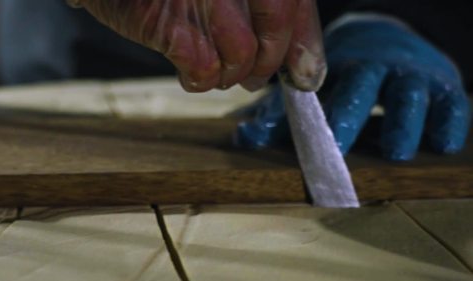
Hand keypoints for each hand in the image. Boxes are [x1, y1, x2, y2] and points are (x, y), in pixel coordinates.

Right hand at [69, 0, 326, 92]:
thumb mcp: (229, 1)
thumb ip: (274, 24)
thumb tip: (308, 72)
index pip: (293, 1)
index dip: (304, 41)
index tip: (306, 75)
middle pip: (276, 22)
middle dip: (267, 62)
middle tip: (252, 76)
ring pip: (242, 51)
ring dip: (229, 73)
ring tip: (211, 64)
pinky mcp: (166, 23)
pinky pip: (204, 67)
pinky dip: (199, 79)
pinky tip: (187, 67)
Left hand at [235, 17, 470, 160]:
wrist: (391, 40)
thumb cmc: (344, 76)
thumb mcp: (312, 89)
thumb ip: (280, 116)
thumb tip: (244, 139)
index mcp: (337, 68)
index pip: (320, 90)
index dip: (309, 116)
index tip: (298, 140)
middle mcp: (374, 68)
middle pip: (361, 88)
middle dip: (349, 115)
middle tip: (336, 147)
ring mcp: (409, 76)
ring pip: (408, 95)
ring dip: (402, 122)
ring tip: (396, 153)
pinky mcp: (443, 86)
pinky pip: (451, 102)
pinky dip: (449, 121)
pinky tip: (443, 144)